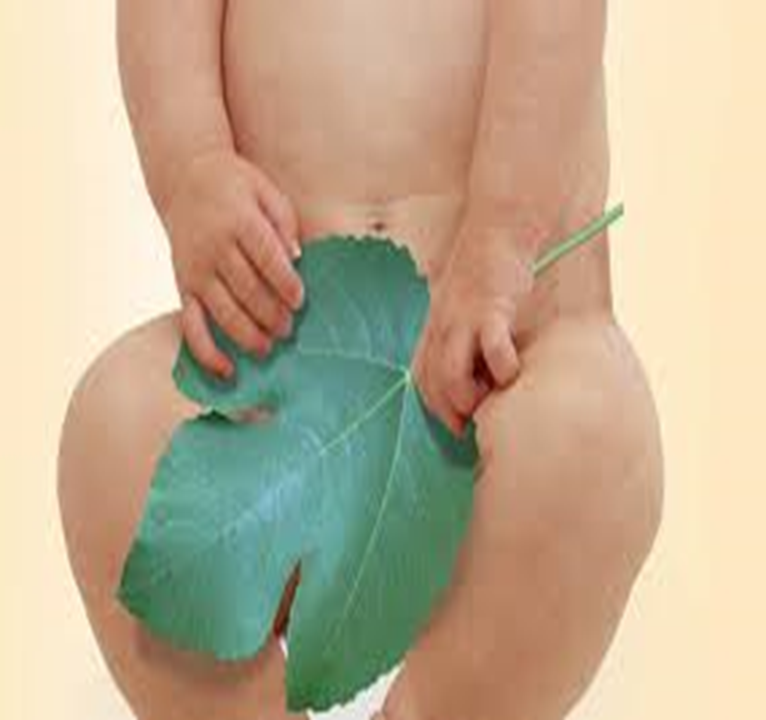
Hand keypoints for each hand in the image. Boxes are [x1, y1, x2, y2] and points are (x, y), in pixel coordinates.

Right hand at [162, 149, 304, 377]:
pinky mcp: (183, 285)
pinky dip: (205, 351)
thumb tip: (296, 258)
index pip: (266, 257)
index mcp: (240, 221)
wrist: (184, 177)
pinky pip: (191, 324)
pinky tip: (226, 370)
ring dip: (246, 335)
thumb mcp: (267, 191)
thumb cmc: (236, 185)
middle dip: (270, 315)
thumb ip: (283, 223)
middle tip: (289, 331)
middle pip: (246, 289)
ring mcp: (196, 269)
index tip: (300, 300)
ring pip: (222, 311)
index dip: (285, 283)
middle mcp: (214, 247)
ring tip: (268, 349)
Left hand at [412, 221, 535, 435]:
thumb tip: (475, 364)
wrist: (501, 225)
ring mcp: (463, 317)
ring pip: (451, 374)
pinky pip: (491, 348)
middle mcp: (442, 325)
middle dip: (450, 411)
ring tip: (491, 400)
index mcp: (435, 325)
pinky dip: (501, 368)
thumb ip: (461, 330)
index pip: (422, 377)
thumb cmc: (486, 266)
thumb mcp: (461, 300)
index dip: (435, 406)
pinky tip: (511, 370)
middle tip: (473, 423)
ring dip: (469, 397)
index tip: (454, 422)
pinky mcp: (490, 307)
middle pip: (432, 382)